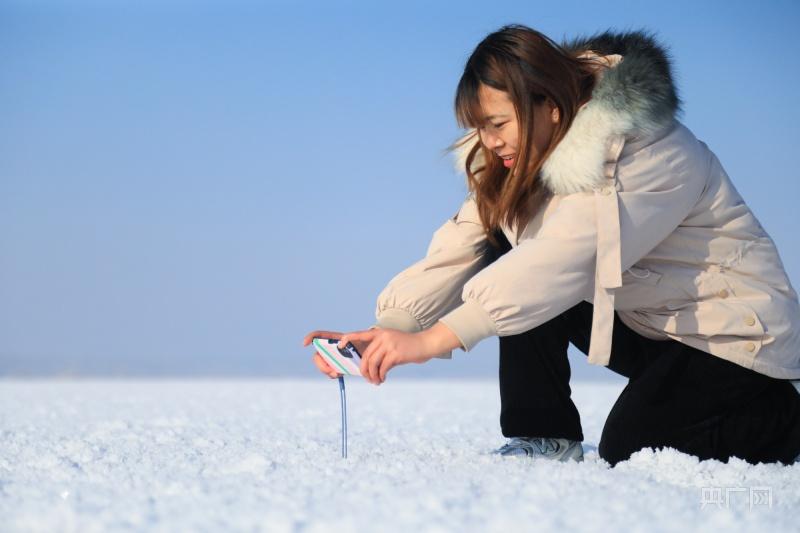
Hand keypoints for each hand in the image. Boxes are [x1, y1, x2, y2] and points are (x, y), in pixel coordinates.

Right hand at [302, 329, 370, 378]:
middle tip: (332, 372)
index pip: (319, 335)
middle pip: (318, 356)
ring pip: (323, 366)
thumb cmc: (365, 343)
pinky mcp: (338, 366)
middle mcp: (331, 348)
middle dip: (321, 365)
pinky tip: (340, 375)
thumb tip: (341, 344)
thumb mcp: (359, 339)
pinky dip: (333, 374)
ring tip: (338, 374)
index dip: (310, 337)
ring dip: (328, 371)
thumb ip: (350, 339)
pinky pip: (330, 372)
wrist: (373, 352)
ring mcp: (333, 358)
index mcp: (335, 339)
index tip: (304, 344)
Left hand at [338, 322, 461, 384]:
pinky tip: (383, 379)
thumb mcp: (392, 341)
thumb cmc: (408, 346)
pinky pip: (382, 368)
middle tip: (367, 379)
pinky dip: (380, 376)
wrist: (425, 344)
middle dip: (364, 370)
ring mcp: (389, 344)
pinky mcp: (396, 354)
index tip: (339, 344)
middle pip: (366, 356)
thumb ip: (381, 348)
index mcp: (380, 333)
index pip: (360, 334)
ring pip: (372, 364)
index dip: (349, 338)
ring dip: (372, 376)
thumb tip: (368, 365)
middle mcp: (383, 337)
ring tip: (376, 381)